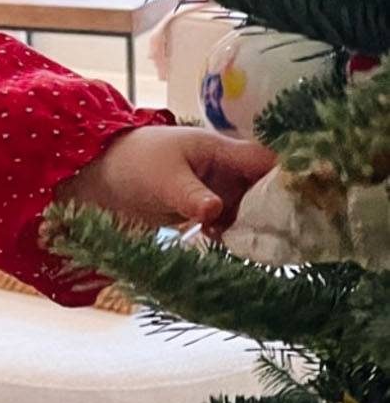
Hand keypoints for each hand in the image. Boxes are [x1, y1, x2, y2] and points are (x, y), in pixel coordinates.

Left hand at [59, 124, 274, 235]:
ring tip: (266, 251)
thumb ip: (191, 195)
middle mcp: (222, 170)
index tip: (305, 207)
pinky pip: (228, 223)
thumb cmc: (132, 165)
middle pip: (263, 189)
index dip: (287, 181)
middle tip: (288, 240)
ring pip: (247, 209)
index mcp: (219, 150)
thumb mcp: (163, 178)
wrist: (97, 178)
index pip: (265, 163)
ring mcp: (213, 190)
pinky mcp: (201, 210)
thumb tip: (217, 210)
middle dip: (275, 212)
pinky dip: (234, 236)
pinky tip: (237, 252)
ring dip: (254, 228)